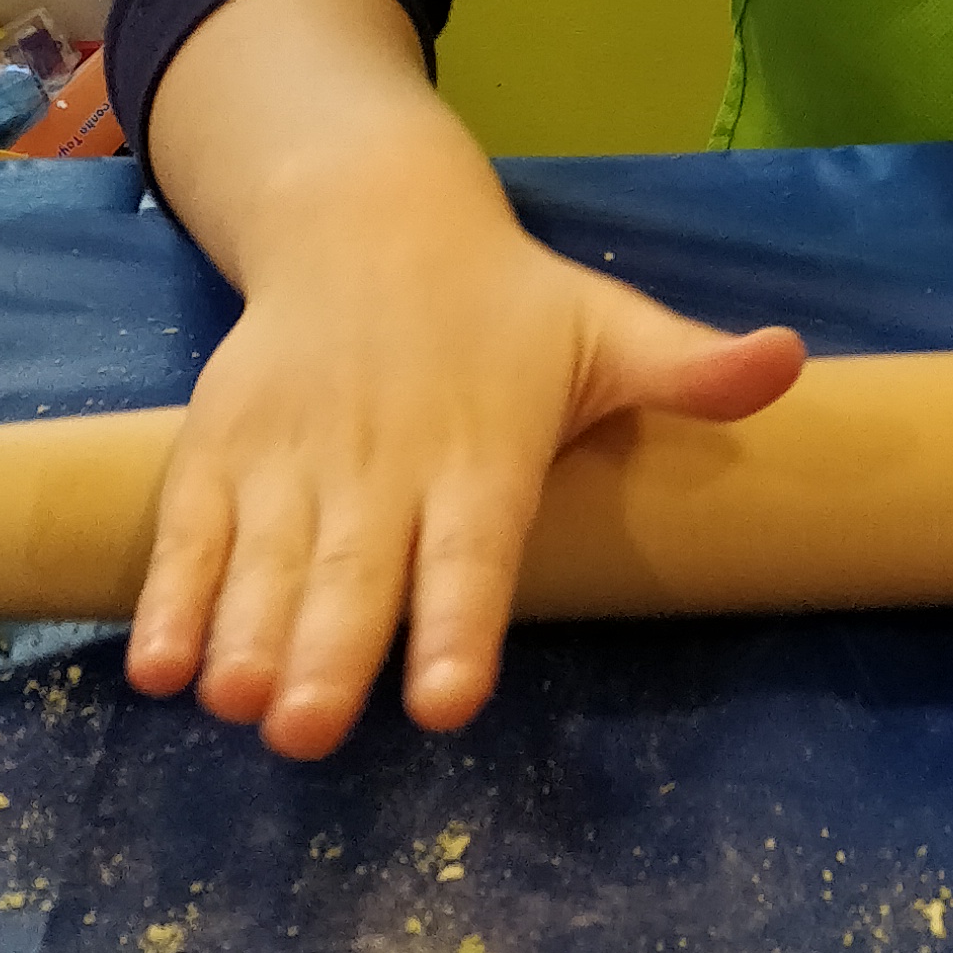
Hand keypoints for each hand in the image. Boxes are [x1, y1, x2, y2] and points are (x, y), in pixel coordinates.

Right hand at [126, 175, 802, 758]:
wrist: (369, 223)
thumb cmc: (507, 311)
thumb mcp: (605, 327)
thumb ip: (687, 369)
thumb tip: (791, 362)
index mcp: (483, 454)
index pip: (476, 554)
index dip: (460, 625)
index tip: (449, 700)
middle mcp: (383, 465)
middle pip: (355, 575)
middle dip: (331, 655)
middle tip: (311, 729)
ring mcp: (292, 459)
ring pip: (266, 563)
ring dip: (248, 635)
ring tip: (239, 702)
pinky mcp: (221, 452)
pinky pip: (192, 532)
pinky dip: (173, 596)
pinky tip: (161, 666)